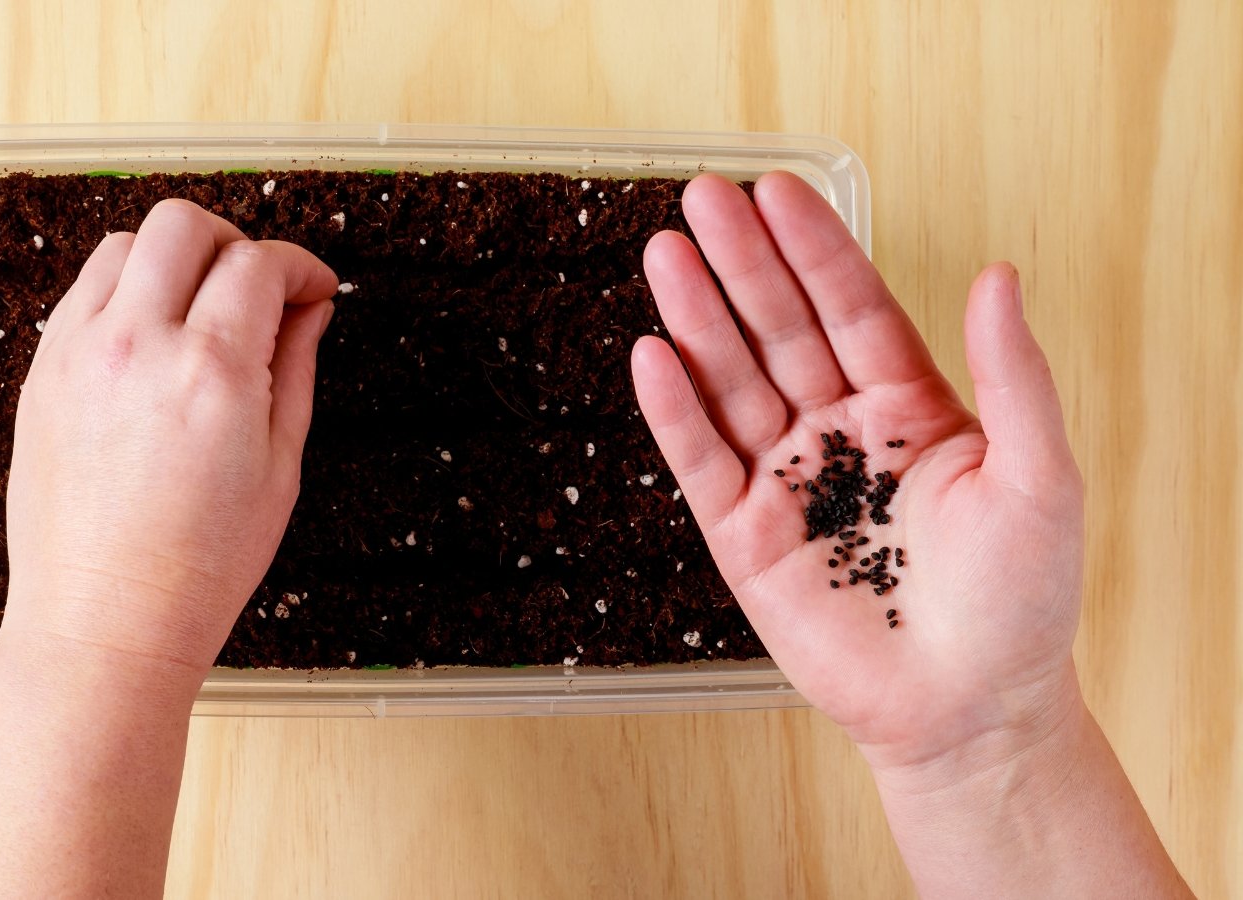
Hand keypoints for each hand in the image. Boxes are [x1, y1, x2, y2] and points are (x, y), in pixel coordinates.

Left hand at [0, 199, 337, 681]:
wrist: (104, 622)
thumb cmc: (198, 567)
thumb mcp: (280, 468)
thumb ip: (295, 370)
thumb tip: (309, 310)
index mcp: (211, 373)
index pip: (258, 265)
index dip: (300, 265)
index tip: (314, 286)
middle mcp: (138, 347)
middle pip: (182, 225)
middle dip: (232, 240)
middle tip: (254, 285)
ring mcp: (79, 356)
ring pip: (122, 244)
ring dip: (170, 259)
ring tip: (197, 309)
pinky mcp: (42, 375)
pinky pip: (81, 293)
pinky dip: (122, 292)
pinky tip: (150, 339)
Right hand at [632, 173, 1084, 774]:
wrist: (970, 708)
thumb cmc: (1021, 602)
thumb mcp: (1038, 477)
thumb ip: (1013, 376)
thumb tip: (1001, 275)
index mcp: (909, 407)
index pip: (852, 308)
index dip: (815, 249)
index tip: (778, 191)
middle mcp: (839, 432)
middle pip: (780, 330)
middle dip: (742, 264)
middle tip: (703, 199)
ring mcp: (786, 481)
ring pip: (732, 383)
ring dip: (697, 319)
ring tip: (665, 254)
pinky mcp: (744, 536)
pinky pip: (701, 462)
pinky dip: (675, 411)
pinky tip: (653, 355)